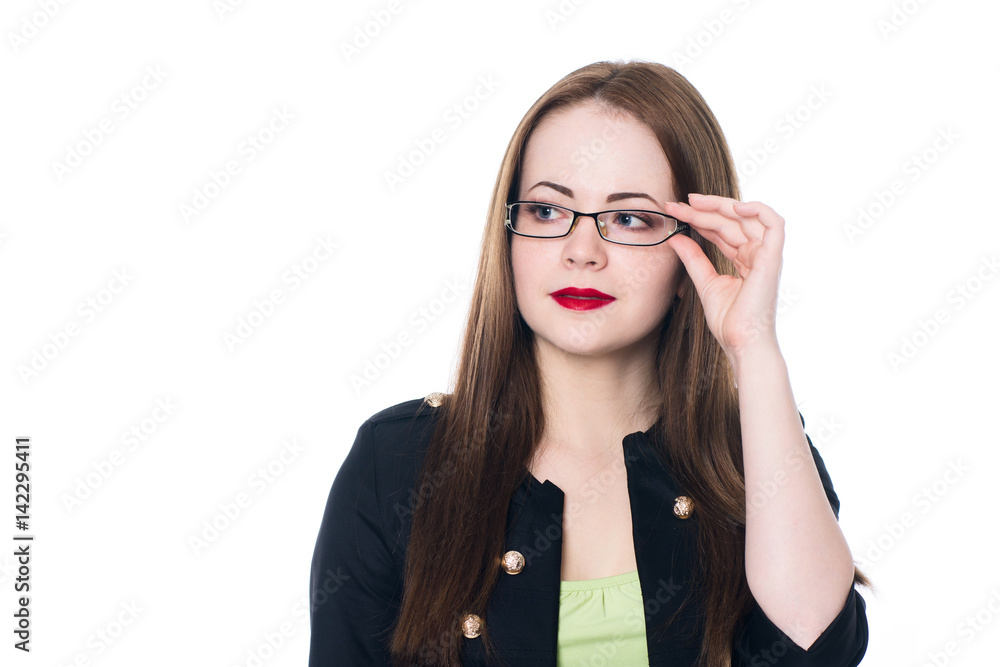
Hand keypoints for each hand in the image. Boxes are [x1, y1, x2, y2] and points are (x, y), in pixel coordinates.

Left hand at [665, 193, 784, 362]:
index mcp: (744, 259)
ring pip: (747, 217)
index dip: (698, 218)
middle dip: (704, 209)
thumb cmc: (728, 321)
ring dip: (721, 205)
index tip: (674, 211)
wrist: (740, 343)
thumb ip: (693, 258)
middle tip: (678, 203)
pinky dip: (758, 210)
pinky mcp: (773, 259)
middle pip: (731, 220)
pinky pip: (774, 224)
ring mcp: (766, 255)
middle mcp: (757, 253)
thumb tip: (675, 237)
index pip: (721, 230)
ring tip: (695, 202)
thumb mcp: (705, 282)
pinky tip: (733, 208)